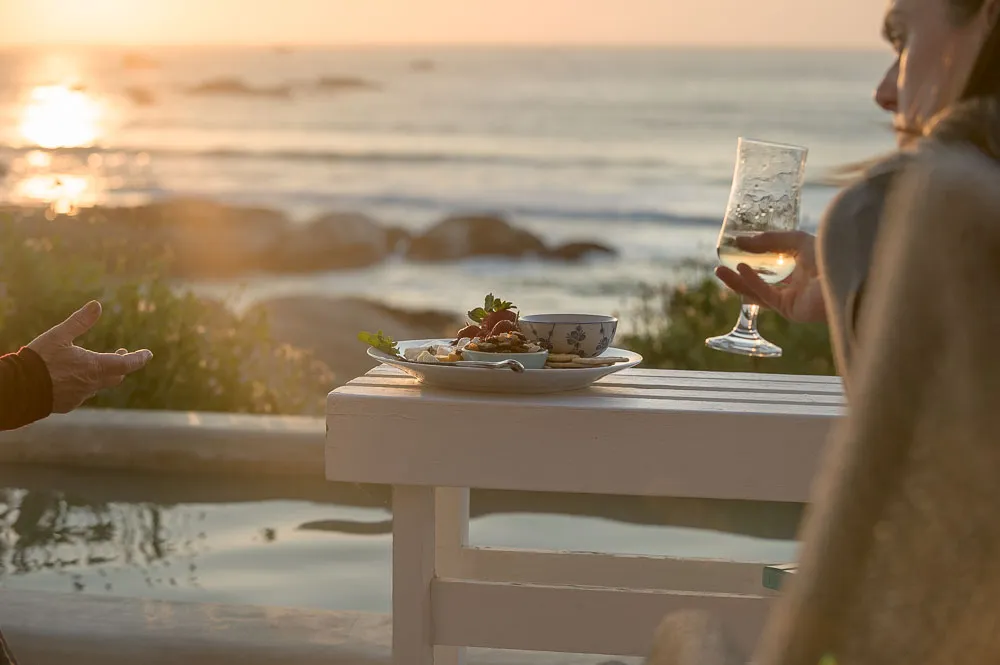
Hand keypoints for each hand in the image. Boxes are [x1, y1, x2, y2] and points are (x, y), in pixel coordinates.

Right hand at [27, 301, 152, 412]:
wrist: (18, 389)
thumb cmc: (39, 360)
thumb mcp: (59, 336)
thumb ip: (79, 322)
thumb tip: (97, 305)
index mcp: (94, 367)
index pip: (126, 364)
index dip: (139, 359)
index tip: (148, 354)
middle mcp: (91, 384)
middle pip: (116, 376)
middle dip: (122, 364)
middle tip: (123, 353)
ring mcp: (80, 396)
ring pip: (98, 385)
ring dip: (102, 374)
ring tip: (97, 363)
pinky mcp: (68, 404)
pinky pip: (82, 393)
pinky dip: (84, 383)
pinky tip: (75, 378)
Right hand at [715, 231, 826, 323]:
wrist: (846, 272)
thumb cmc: (829, 254)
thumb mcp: (796, 240)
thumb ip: (769, 240)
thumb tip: (739, 241)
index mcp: (799, 272)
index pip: (770, 269)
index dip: (752, 261)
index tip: (735, 252)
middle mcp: (794, 288)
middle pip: (758, 284)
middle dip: (737, 277)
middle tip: (719, 266)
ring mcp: (790, 301)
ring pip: (756, 293)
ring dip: (737, 283)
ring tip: (719, 270)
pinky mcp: (788, 309)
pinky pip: (765, 295)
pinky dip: (752, 282)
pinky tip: (741, 269)